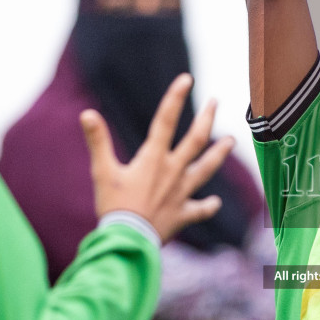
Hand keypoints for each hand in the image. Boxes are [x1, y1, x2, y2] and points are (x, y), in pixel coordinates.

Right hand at [80, 73, 235, 242]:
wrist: (128, 241)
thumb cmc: (114, 206)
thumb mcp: (102, 172)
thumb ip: (98, 141)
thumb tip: (87, 114)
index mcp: (153, 159)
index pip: (166, 121)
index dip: (175, 97)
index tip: (187, 78)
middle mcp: (173, 172)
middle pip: (196, 140)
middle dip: (207, 118)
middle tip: (215, 102)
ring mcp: (181, 193)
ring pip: (207, 169)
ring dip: (220, 154)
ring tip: (232, 141)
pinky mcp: (182, 214)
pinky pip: (200, 209)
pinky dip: (208, 205)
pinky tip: (215, 202)